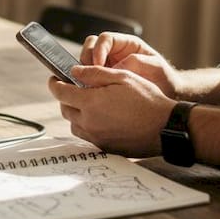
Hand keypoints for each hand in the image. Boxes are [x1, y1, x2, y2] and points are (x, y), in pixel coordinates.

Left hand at [48, 66, 175, 156]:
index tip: (54, 78)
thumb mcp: (122, 77)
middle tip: (75, 88)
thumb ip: (94, 73)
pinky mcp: (104, 147)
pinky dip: (87, 125)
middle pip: (65, 109)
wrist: (165, 127)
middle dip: (66, 97)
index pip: (61, 92)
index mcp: (91, 103)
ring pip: (74, 124)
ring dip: (76, 112)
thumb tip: (74, 71)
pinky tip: (101, 117)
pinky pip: (87, 135)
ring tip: (89, 103)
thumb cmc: (147, 100)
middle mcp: (89, 123)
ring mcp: (96, 137)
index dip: (55, 83)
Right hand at [80, 33, 180, 98]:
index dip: (98, 49)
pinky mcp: (105, 79)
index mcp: (127, 44)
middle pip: (91, 46)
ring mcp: (108, 65)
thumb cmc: (164, 78)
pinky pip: (90, 77)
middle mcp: (115, 52)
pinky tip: (92, 91)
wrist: (167, 94)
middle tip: (89, 75)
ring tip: (90, 85)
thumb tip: (117, 67)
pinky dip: (88, 82)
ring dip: (85, 71)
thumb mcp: (156, 67)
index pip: (105, 38)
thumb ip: (137, 63)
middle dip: (87, 59)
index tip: (99, 65)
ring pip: (87, 61)